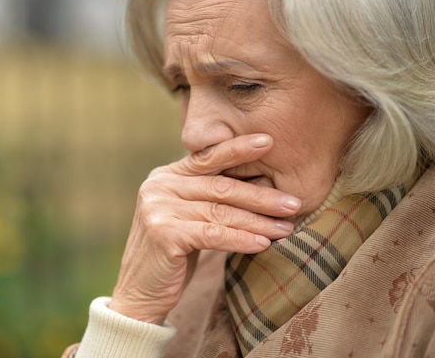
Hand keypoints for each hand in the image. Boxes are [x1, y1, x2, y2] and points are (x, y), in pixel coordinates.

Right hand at [109, 134, 300, 324]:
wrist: (140, 292)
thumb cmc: (174, 254)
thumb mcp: (189, 217)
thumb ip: (210, 196)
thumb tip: (263, 180)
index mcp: (165, 176)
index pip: (208, 157)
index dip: (239, 148)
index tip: (269, 141)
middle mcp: (158, 186)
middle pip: (220, 186)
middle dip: (261, 195)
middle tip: (294, 203)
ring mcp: (158, 208)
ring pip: (220, 211)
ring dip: (258, 221)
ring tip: (287, 228)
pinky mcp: (163, 234)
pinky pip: (212, 234)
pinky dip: (241, 239)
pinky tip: (264, 244)